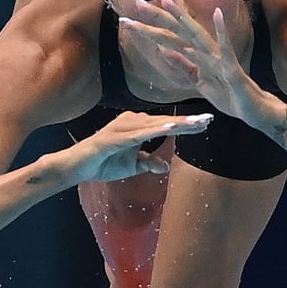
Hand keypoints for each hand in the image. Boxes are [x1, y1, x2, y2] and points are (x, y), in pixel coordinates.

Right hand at [66, 110, 212, 182]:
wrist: (77, 167)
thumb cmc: (103, 164)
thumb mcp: (132, 166)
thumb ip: (148, 163)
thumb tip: (165, 166)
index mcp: (137, 127)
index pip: (166, 126)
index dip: (186, 126)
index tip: (205, 124)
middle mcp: (131, 122)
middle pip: (164, 122)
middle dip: (187, 123)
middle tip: (208, 120)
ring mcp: (123, 128)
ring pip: (155, 126)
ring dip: (176, 125)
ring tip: (196, 124)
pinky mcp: (114, 137)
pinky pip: (139, 134)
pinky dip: (155, 131)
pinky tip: (171, 128)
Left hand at [118, 0, 257, 119]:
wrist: (250, 109)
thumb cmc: (227, 95)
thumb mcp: (198, 80)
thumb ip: (183, 65)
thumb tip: (164, 50)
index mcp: (197, 55)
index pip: (170, 37)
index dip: (151, 27)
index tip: (131, 16)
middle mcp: (206, 51)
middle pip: (176, 31)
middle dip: (156, 18)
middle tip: (135, 3)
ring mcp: (218, 57)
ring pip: (194, 35)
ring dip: (180, 19)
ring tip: (165, 2)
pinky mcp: (231, 67)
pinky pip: (225, 48)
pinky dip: (222, 32)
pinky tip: (218, 15)